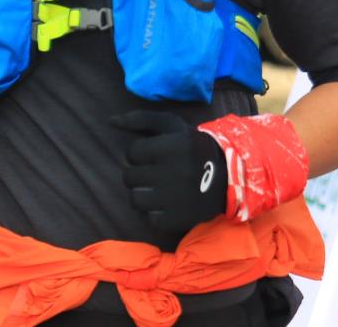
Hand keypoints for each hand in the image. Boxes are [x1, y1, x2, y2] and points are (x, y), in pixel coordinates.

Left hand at [110, 110, 227, 235]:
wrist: (227, 178)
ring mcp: (176, 198)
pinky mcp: (178, 219)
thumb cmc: (191, 147)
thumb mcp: (172, 126)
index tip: (154, 155)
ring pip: (135, 199)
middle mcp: (175, 172)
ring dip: (141, 193)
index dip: (140, 153)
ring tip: (155, 189)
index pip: (132, 153)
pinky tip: (165, 203)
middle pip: (129, 177)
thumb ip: (140, 119)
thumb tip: (110, 121)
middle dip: (138, 173)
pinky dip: (154, 213)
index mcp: (173, 147)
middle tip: (154, 172)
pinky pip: (149, 219)